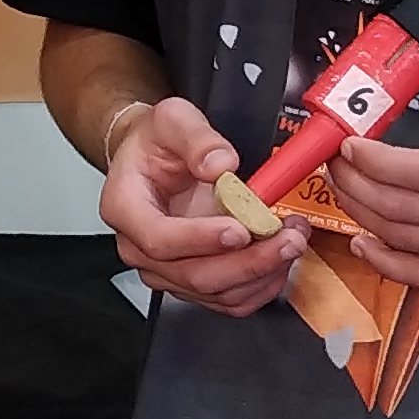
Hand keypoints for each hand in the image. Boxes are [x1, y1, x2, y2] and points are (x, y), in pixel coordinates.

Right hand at [98, 98, 304, 316]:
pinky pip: (230, 299)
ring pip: (217, 293)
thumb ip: (196, 138)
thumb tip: (220, 165)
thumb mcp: (172, 119)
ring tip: (293, 239)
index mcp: (125, 208)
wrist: (152, 158)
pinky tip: (280, 258)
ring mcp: (166, 270)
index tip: (240, 229)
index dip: (200, 240)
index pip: (158, 238)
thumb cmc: (154, 143)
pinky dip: (261, 284)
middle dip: (248, 261)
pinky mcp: (192, 281)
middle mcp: (141, 248)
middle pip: (193, 274)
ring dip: (262, 272)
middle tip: (287, 237)